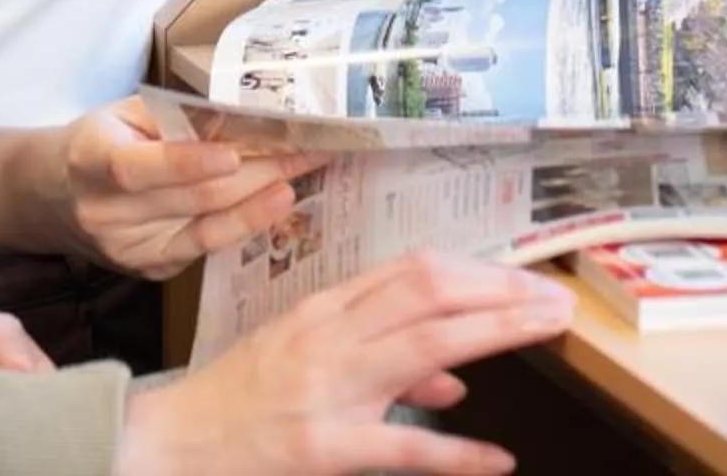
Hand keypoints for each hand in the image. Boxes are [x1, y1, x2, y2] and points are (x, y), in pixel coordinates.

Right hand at [27, 97, 324, 279]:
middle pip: (191, 199)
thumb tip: (243, 114)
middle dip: (257, 173)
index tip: (234, 154)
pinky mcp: (151, 270)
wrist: (57, 196)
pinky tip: (276, 204)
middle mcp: (108, 215)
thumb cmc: (101, 141)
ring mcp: (130, 251)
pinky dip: (245, 224)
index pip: (138, 168)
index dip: (186, 163)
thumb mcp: (125, 114)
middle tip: (308, 149)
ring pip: (208, 229)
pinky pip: (207, 247)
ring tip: (305, 175)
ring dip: (262, 202)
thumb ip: (176, 117)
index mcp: (92, 161)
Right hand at [113, 252, 574, 475]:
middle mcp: (330, 337)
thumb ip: (380, 363)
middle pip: (429, 292)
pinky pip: (402, 448)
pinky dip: (455, 451)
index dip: (478, 270)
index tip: (525, 280)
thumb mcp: (305, 361)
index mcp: (324, 310)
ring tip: (547, 331)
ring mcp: (328, 389)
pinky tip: (497, 458)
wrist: (169, 443)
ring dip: (495, 332)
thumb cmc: (239, 401)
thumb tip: (452, 380)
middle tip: (556, 299)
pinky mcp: (322, 447)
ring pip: (425, 344)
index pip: (413, 271)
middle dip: (500, 291)